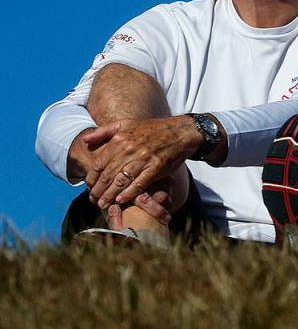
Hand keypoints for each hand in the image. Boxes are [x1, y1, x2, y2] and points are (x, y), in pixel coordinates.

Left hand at [82, 116, 200, 208]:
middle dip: (98, 190)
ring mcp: (143, 159)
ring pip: (121, 181)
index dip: (92, 177)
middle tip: (93, 200)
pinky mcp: (156, 168)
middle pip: (108, 175)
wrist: (180, 131)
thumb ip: (104, 132)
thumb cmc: (152, 128)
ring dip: (110, 195)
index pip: (99, 163)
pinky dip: (128, 194)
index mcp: (120, 139)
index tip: (89, 186)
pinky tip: (121, 200)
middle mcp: (129, 149)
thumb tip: (85, 140)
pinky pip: (139, 184)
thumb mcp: (126, 124)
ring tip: (103, 204)